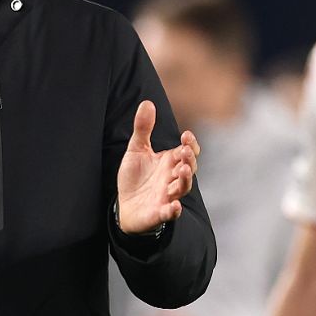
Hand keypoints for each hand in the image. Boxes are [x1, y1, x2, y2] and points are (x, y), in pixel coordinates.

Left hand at [116, 100, 199, 233]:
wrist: (124, 206)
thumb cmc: (135, 178)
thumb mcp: (136, 150)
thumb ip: (143, 129)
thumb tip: (148, 102)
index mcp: (169, 162)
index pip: (187, 151)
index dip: (190, 144)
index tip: (186, 135)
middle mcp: (172, 178)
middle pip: (188, 169)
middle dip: (189, 160)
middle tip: (185, 151)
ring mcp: (167, 196)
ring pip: (182, 189)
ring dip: (185, 180)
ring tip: (183, 170)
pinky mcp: (159, 213)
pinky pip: (169, 213)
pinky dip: (173, 211)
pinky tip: (175, 206)